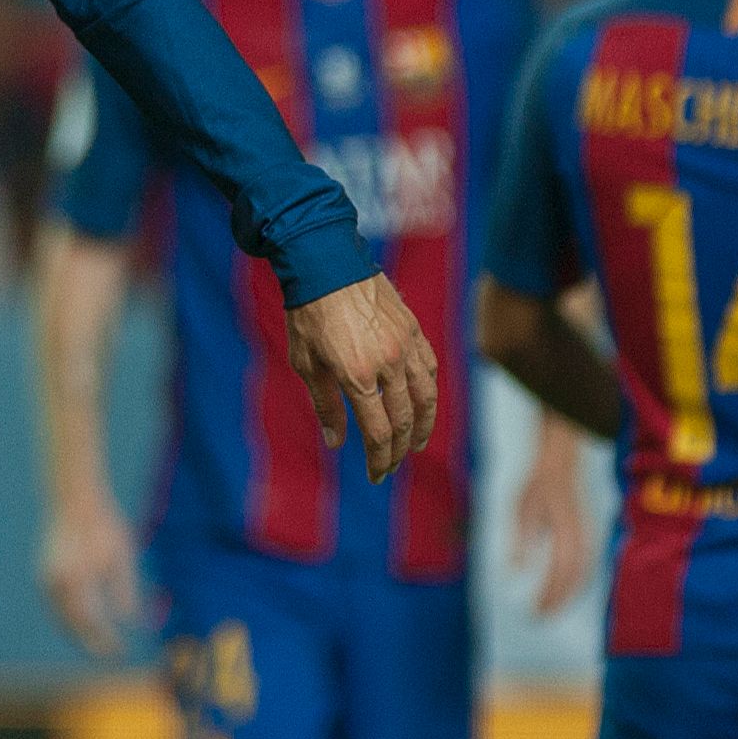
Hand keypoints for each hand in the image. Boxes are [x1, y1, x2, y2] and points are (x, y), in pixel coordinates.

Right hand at [39, 489, 141, 659]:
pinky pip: (55, 606)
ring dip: (77, 633)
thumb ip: (125, 590)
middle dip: (90, 642)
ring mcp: (44, 580)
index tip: (120, 651)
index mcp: (76, 580)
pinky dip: (68, 618)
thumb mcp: (121, 557)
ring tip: (99, 641)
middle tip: (110, 653)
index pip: (91, 623)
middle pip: (71, 627)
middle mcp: (55, 584)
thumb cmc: (103, 525)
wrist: (73, 499)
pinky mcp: (42, 575)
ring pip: (60, 619)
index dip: (105, 640)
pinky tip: (84, 622)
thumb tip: (129, 621)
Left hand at [283, 275, 436, 482]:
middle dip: (399, 450)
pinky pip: (430, 369)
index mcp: (357, 375)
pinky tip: (422, 404)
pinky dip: (429, 393)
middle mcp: (388, 363)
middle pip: (405, 421)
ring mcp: (406, 345)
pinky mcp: (414, 329)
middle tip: (391, 465)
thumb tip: (337, 442)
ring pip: (426, 397)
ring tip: (416, 444)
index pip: (379, 433)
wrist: (327, 263)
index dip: (380, 460)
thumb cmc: (309, 313)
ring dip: (424, 426)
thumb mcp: (307, 363)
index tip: (376, 475)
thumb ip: (325, 405)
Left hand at [509, 427, 592, 616]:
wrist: (560, 464)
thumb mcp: (521, 509)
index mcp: (565, 530)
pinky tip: (567, 592)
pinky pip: (588, 565)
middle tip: (542, 617)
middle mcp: (581, 536)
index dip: (549, 594)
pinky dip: (579, 583)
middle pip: (574, 578)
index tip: (536, 610)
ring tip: (553, 609)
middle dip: (559, 600)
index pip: (560, 571)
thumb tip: (515, 570)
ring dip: (570, 594)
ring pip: (584, 574)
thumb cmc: (538, 485)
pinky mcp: (588, 535)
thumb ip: (521, 539)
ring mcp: (588, 536)